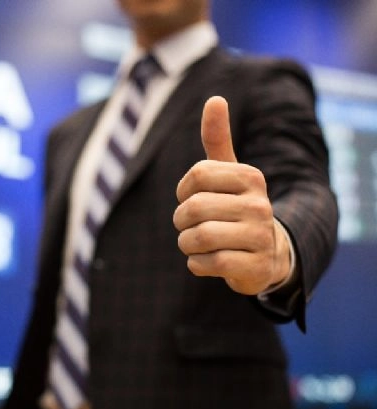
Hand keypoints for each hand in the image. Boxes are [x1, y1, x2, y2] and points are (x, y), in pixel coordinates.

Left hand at [173, 96, 290, 294]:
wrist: (269, 255)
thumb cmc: (236, 208)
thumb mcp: (229, 174)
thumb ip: (217, 140)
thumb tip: (215, 99)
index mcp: (251, 177)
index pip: (197, 175)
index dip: (183, 191)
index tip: (191, 199)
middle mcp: (260, 204)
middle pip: (194, 208)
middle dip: (181, 221)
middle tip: (189, 226)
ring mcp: (260, 236)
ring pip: (199, 237)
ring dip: (186, 244)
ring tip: (196, 244)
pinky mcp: (256, 266)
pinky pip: (207, 263)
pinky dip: (196, 264)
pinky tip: (206, 261)